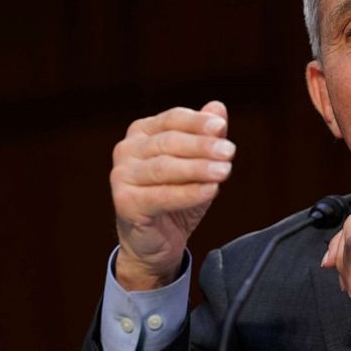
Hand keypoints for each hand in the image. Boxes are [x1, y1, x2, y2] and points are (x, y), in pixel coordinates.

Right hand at [110, 101, 234, 289]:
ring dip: (198, 168)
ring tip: (225, 171)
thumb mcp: (197, 163)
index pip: (172, 119)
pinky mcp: (124, 202)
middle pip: (169, 142)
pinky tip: (211, 190)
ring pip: (164, 167)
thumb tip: (218, 108)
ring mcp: (121, 176)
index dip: (197, 122)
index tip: (221, 127)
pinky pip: (162, 196)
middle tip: (229, 151)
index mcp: (142, 132)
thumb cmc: (176, 196)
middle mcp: (126, 149)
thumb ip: (206, 136)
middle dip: (202, 146)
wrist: (156, 242)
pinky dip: (189, 192)